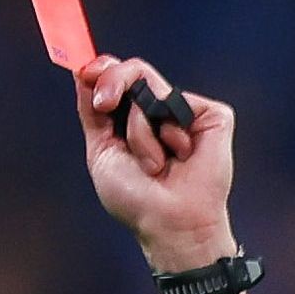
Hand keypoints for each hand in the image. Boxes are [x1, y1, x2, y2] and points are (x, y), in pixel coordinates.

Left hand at [78, 54, 237, 267]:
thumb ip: (91, 112)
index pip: (117, 77)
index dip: (102, 69)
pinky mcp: (213, 117)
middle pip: (134, 69)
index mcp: (132, 118)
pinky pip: (180, 105)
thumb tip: (81, 72)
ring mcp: (187, 113)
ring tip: (152, 164)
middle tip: (105, 104)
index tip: (87, 73)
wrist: (170, 224)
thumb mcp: (100, 152)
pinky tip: (180, 157)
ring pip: (153, 88)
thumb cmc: (136, 199)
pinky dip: (170, 134)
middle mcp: (160, 111)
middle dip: (113, 81)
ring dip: (140, 130)